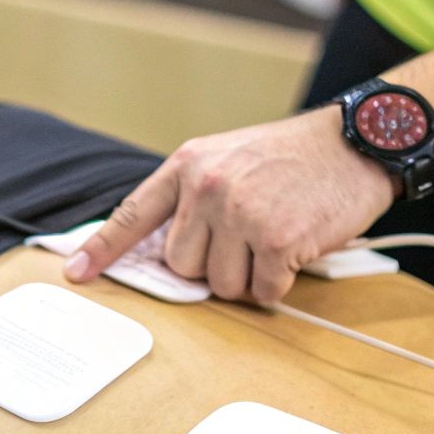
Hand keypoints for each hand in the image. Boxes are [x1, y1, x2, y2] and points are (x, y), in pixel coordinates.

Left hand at [63, 108, 399, 302]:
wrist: (358, 142)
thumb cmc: (293, 158)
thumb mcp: (230, 159)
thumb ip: (193, 198)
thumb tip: (162, 253)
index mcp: (189, 165)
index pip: (134, 214)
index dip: (102, 249)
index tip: (75, 274)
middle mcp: (207, 187)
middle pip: (182, 266)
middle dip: (212, 266)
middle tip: (246, 241)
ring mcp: (241, 213)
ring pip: (220, 285)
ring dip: (247, 278)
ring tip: (273, 241)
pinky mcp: (277, 239)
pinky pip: (261, 291)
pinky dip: (278, 284)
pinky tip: (295, 251)